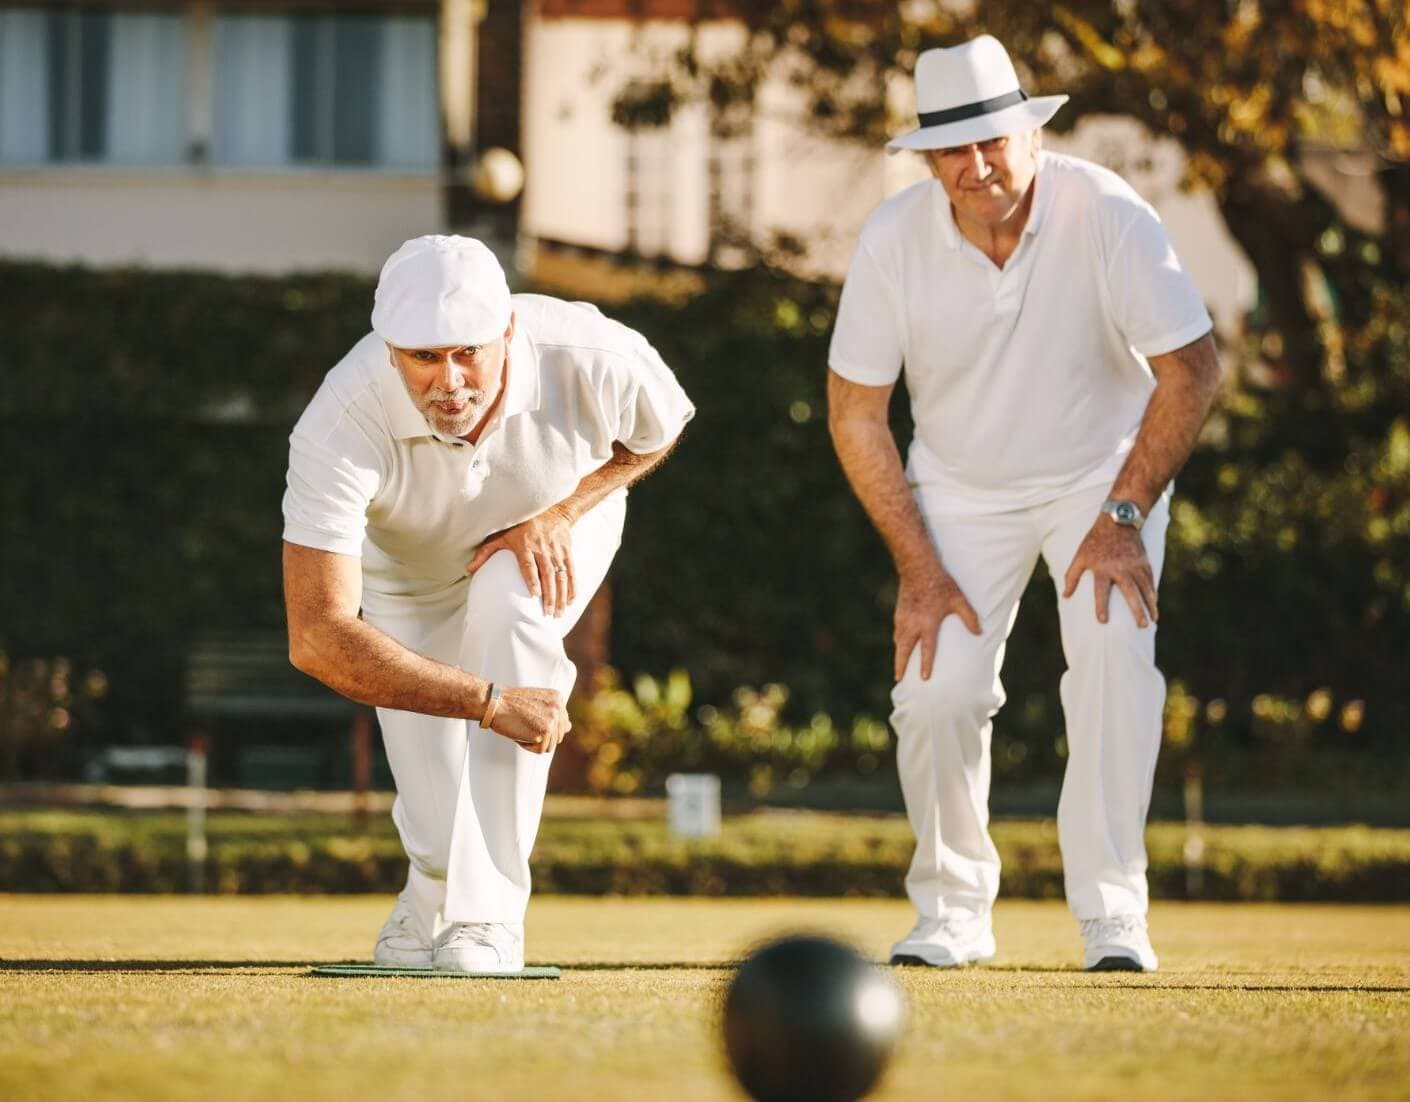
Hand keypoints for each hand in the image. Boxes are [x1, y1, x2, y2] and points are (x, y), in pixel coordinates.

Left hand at [466, 506, 575, 615]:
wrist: (551, 510)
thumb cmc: (521, 526)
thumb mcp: (502, 535)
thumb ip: (486, 552)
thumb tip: (469, 569)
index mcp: (525, 545)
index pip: (529, 565)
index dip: (533, 580)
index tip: (535, 595)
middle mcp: (542, 549)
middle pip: (548, 574)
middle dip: (549, 596)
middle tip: (547, 614)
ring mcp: (556, 551)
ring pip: (561, 576)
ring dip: (561, 596)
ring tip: (558, 613)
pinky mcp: (567, 552)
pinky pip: (571, 572)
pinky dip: (572, 587)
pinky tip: (570, 601)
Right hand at [482, 686, 570, 754]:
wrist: (494, 702)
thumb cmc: (510, 703)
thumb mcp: (536, 702)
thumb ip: (553, 714)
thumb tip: (570, 727)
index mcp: (558, 698)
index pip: (561, 725)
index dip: (544, 728)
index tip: (530, 721)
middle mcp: (559, 707)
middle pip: (557, 737)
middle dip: (541, 736)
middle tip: (523, 724)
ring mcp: (553, 719)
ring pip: (550, 745)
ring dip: (534, 742)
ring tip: (521, 728)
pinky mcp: (545, 731)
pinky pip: (541, 750)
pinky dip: (528, 746)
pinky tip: (519, 733)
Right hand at [894, 565, 980, 680]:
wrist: (918, 566)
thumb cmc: (941, 583)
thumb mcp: (958, 599)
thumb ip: (969, 617)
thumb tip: (979, 633)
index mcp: (927, 623)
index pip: (926, 649)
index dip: (925, 664)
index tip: (924, 678)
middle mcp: (912, 623)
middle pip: (903, 649)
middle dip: (900, 665)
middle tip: (899, 679)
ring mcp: (903, 618)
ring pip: (898, 641)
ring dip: (898, 654)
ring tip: (899, 667)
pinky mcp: (899, 612)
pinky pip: (897, 631)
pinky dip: (898, 641)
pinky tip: (900, 644)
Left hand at [1062, 518, 1157, 626]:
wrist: (1118, 520)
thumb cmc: (1095, 541)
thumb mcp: (1080, 556)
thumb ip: (1072, 576)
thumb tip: (1065, 596)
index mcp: (1101, 568)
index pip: (1100, 591)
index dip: (1100, 606)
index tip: (1103, 621)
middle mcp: (1120, 568)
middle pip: (1130, 592)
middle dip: (1137, 610)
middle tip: (1142, 626)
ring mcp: (1134, 565)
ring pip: (1145, 588)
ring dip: (1150, 604)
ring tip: (1153, 619)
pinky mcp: (1144, 561)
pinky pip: (1150, 579)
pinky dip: (1153, 591)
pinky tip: (1155, 602)